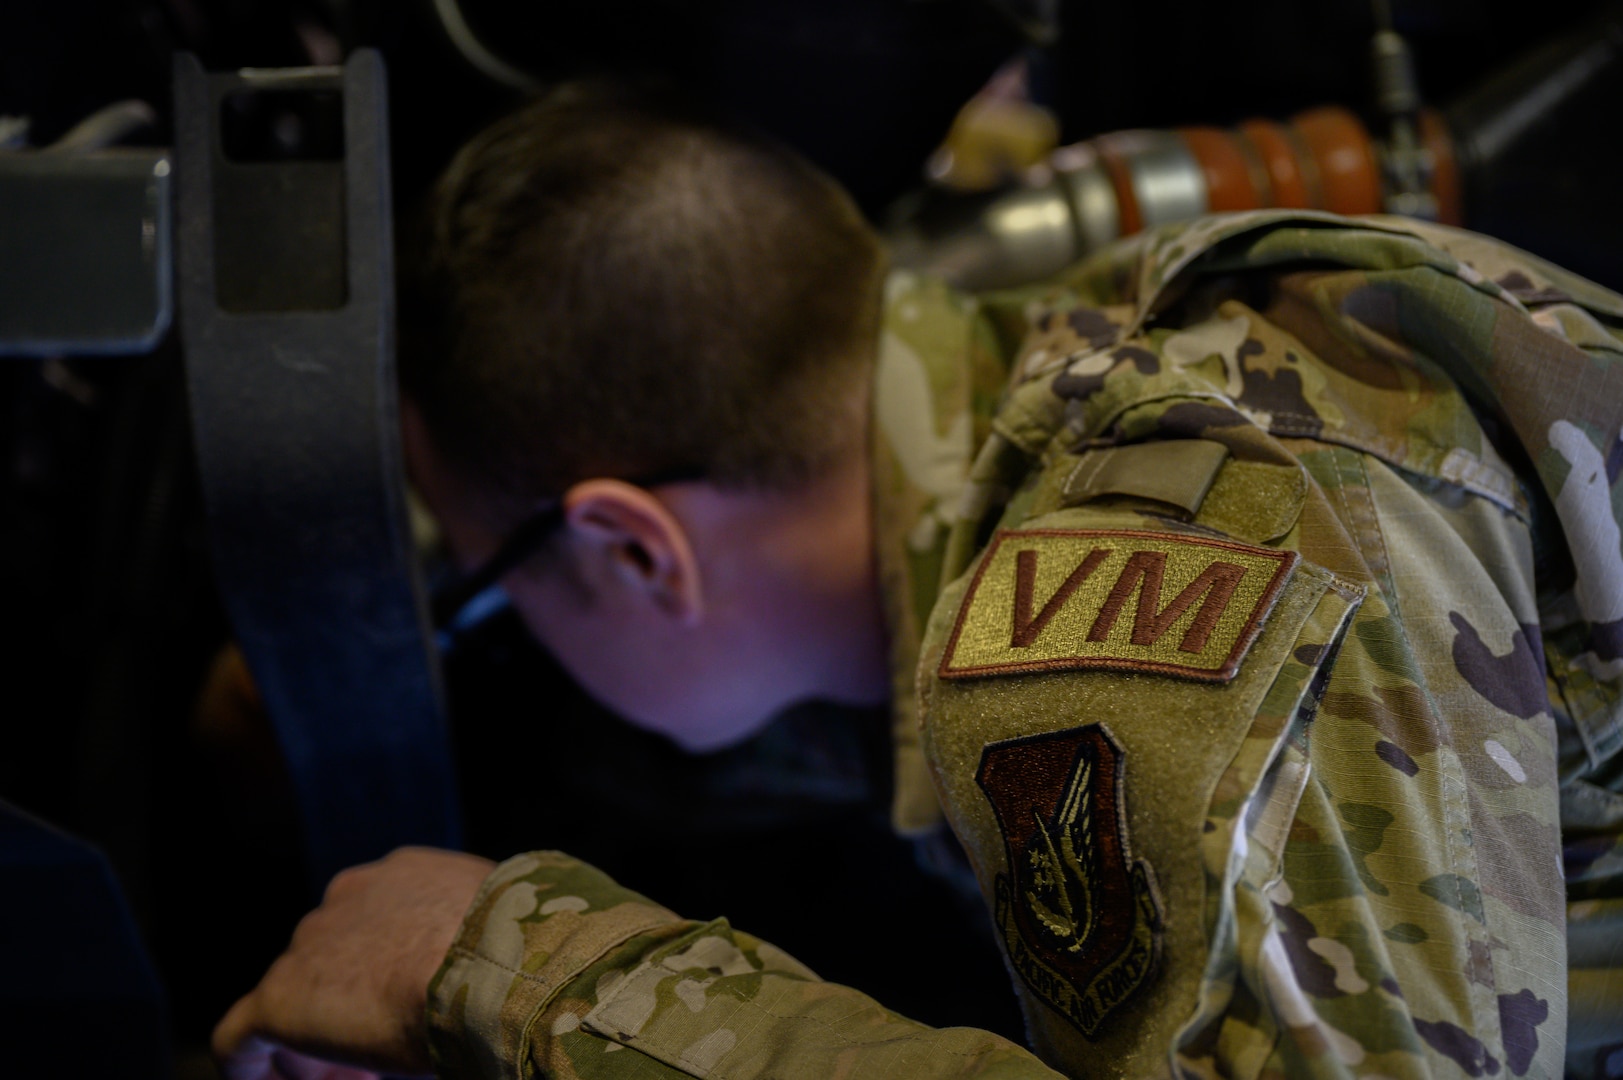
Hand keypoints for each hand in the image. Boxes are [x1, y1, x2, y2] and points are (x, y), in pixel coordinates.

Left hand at [214, 847, 496, 1074]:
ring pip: (294, 999)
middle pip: (329, 960)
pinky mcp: (279, 997)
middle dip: (352, 1009)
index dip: (385, 976)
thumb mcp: (506, 925)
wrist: (494, 965)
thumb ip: (483, 935)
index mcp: (400, 876)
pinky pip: (239, 1038)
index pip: (374, 924)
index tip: (410, 1014)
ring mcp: (309, 943)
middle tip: (384, 1060)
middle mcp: (348, 895)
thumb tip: (510, 965)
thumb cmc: (519, 950)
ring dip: (320, 1044)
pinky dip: (253, 1066)